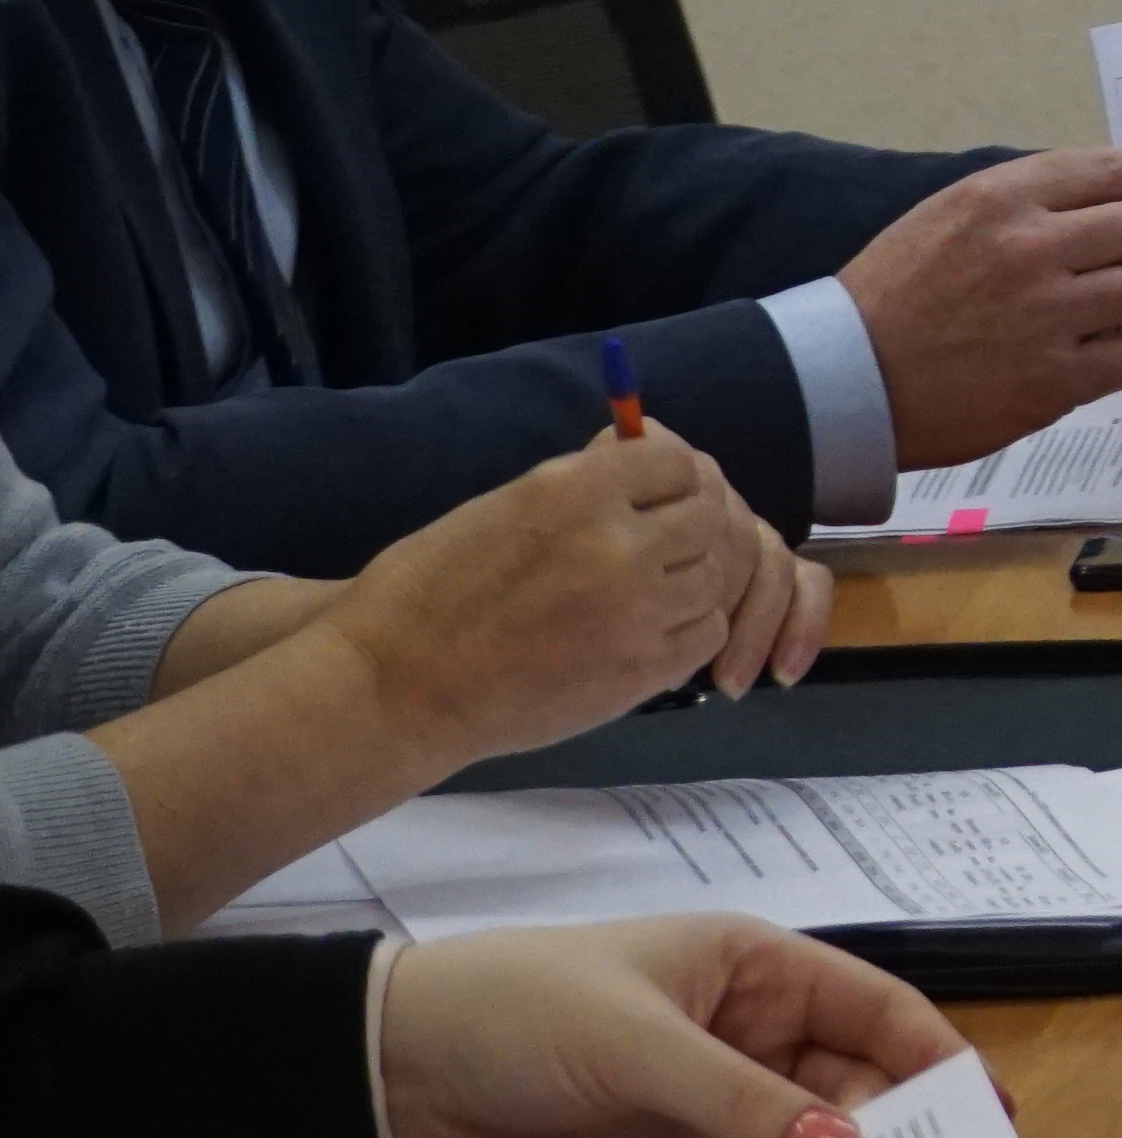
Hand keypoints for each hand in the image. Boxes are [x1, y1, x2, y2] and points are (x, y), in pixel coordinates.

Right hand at [315, 427, 830, 762]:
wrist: (390, 690)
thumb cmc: (427, 593)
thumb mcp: (501, 508)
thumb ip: (580, 481)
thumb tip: (636, 447)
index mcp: (572, 490)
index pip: (674, 459)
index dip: (674, 472)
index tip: (664, 487)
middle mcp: (616, 543)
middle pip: (708, 514)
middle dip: (694, 519)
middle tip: (671, 536)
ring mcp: (636, 609)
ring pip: (715, 574)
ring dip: (694, 575)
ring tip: (656, 585)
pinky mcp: (642, 669)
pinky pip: (705, 632)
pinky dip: (690, 626)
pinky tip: (653, 628)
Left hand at [376, 914, 965, 1137]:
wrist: (389, 1077)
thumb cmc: (519, 1012)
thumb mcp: (638, 1043)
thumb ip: (741, 1100)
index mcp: (753, 969)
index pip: (872, 1008)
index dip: (935, 1053)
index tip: (986, 1110)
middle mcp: (747, 1035)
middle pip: (853, 1086)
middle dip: (898, 1129)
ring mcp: (709, 1107)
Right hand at [841, 149, 1121, 466]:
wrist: (841, 381)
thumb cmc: (896, 296)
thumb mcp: (949, 216)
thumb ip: (1029, 200)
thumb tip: (1115, 195)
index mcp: (1000, 198)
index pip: (1116, 170)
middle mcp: (1029, 248)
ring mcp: (1046, 316)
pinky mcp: (1055, 380)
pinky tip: (1116, 345)